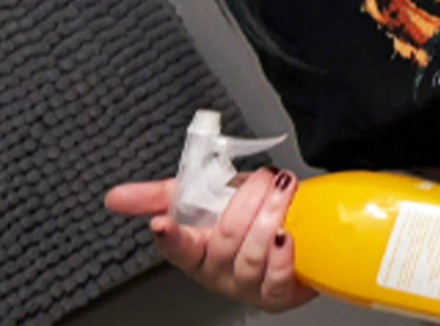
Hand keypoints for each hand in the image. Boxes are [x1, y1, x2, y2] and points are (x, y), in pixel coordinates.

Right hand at [103, 170, 314, 311]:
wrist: (292, 233)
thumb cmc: (246, 218)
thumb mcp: (202, 200)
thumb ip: (158, 197)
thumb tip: (114, 197)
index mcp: (194, 252)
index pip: (176, 247)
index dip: (169, 236)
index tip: (162, 223)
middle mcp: (216, 272)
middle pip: (224, 240)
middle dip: (247, 202)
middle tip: (263, 178)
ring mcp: (245, 285)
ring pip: (251, 255)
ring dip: (270, 216)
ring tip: (282, 191)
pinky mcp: (275, 293)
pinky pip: (276, 277)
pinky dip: (282, 253)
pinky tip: (286, 234)